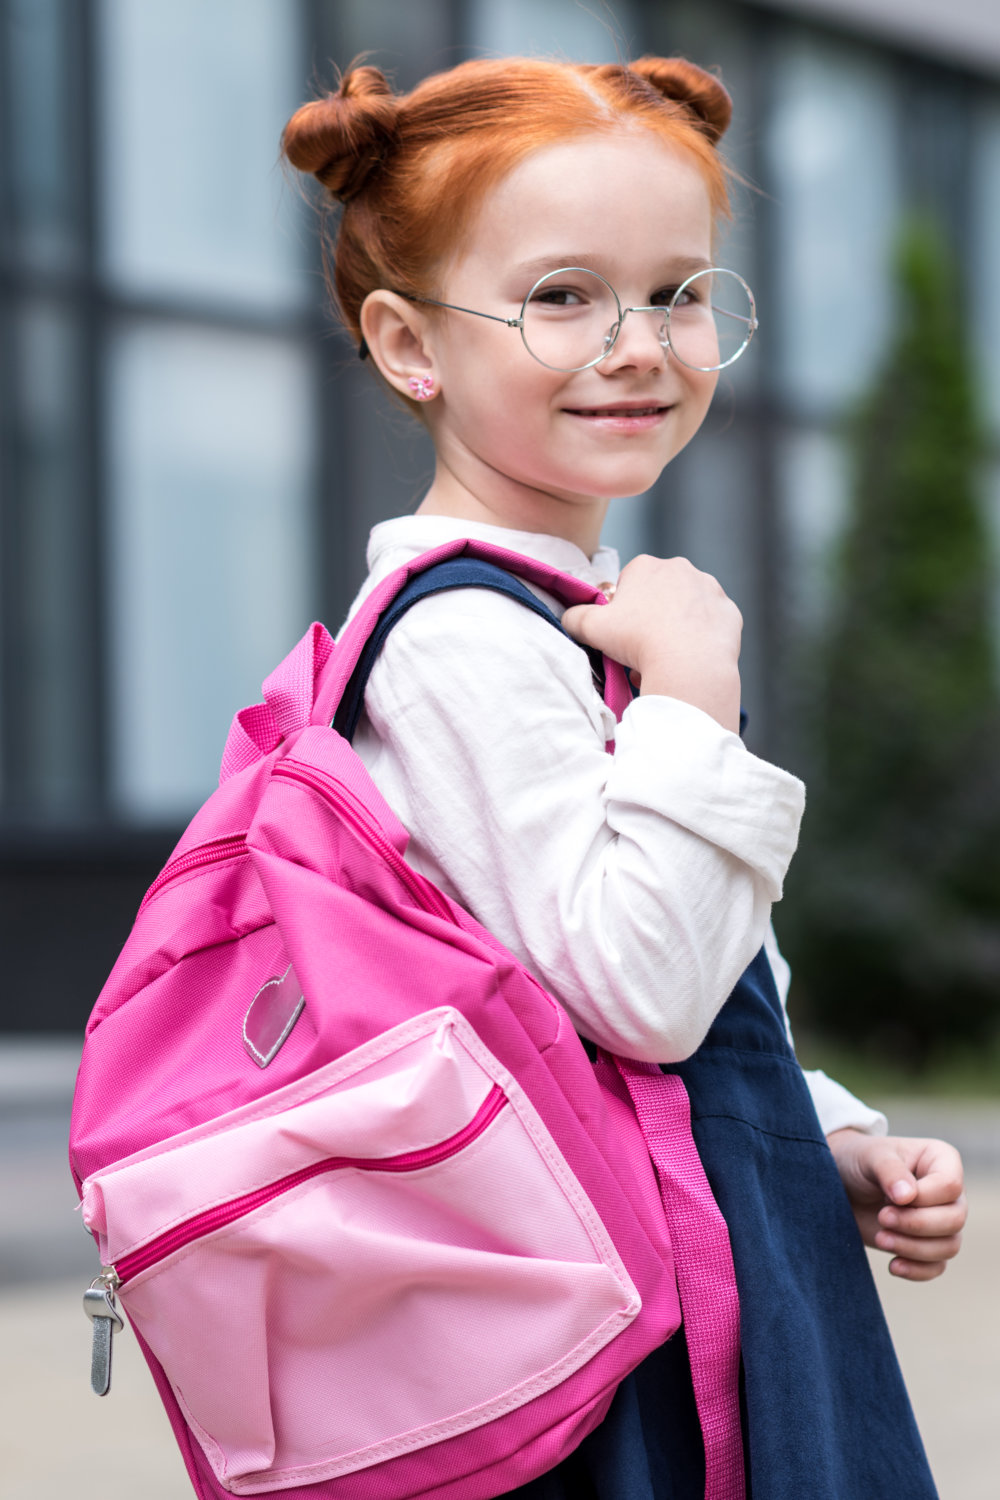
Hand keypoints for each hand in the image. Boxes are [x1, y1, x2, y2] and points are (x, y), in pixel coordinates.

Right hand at [561, 555, 742, 732]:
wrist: (688, 664)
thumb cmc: (637, 641)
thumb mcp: (590, 628)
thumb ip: (574, 617)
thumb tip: (569, 618)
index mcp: (646, 566)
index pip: (629, 583)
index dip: (623, 610)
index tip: (622, 632)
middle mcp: (681, 568)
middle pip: (659, 595)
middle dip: (650, 618)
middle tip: (642, 648)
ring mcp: (710, 588)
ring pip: (686, 610)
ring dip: (675, 629)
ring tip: (665, 659)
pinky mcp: (730, 611)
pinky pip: (710, 626)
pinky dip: (701, 639)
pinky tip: (690, 658)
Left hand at [826, 1129, 966, 1280]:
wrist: (840, 1184)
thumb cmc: (858, 1161)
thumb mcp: (871, 1157)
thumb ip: (890, 1171)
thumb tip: (907, 1196)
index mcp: (942, 1160)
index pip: (950, 1185)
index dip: (923, 1198)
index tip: (890, 1198)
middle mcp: (948, 1192)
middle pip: (955, 1219)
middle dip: (916, 1225)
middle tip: (882, 1218)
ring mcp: (940, 1220)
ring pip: (949, 1246)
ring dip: (914, 1248)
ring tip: (881, 1238)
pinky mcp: (926, 1244)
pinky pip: (937, 1266)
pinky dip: (918, 1270)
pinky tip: (893, 1265)